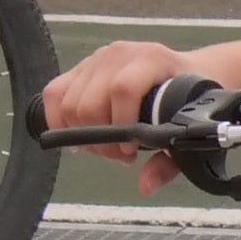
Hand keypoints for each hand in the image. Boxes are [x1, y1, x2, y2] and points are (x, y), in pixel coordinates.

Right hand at [40, 37, 192, 184]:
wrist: (185, 71)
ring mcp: (96, 59)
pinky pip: (53, 93)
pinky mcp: (79, 68)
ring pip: (68, 102)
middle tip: (120, 155)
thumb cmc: (187, 98)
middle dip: (100, 139)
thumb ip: (169, 161)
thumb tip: (145, 186)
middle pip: (89, 102)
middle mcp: (119, 54)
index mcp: (151, 59)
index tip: (130, 152)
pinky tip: (79, 138)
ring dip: (82, 134)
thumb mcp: (185, 127)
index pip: (123, 89)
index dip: (121, 125)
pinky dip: (58, 121)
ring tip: (107, 146)